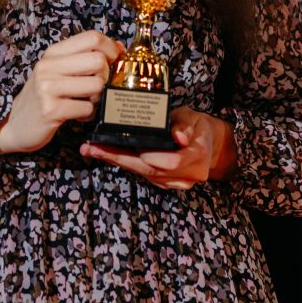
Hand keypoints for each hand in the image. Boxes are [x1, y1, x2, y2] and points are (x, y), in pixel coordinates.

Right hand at [0, 29, 121, 157]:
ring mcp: (47, 88)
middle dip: (105, 76)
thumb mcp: (58, 71)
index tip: (114, 60)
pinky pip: (87, 108)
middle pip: (98, 60)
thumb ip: (83, 58)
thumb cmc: (43, 97)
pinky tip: (77, 114)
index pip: (91, 37)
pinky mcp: (51, 110)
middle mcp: (48, 66)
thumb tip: (119, 48)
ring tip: (86, 102)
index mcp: (53, 53)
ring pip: (96, 85)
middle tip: (98, 86)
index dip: (110, 48)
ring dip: (97, 98)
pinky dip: (88, 114)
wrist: (16, 127)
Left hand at [79, 106, 237, 190]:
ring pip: (142, 173)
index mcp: (197, 157)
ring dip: (116, 161)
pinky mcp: (164, 183)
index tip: (128, 147)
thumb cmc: (199, 127)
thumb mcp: (195, 119)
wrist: (210, 145)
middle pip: (149, 169)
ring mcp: (175, 182)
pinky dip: (124, 163)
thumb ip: (185, 125)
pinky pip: (142, 173)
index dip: (150, 156)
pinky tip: (105, 154)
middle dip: (119, 158)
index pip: (171, 161)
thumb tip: (178, 136)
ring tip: (91, 149)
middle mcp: (186, 176)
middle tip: (93, 148)